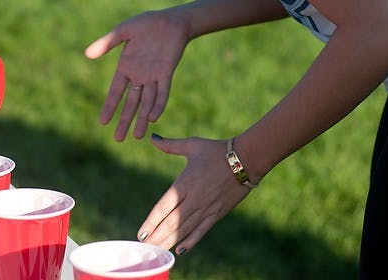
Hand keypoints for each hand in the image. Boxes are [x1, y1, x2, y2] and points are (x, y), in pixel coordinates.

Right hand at [85, 10, 190, 140]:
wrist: (172, 20)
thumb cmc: (147, 23)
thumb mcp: (123, 31)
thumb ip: (106, 43)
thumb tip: (87, 54)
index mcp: (126, 67)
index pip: (115, 92)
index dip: (109, 106)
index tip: (102, 122)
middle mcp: (139, 75)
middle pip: (130, 103)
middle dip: (124, 121)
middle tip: (118, 139)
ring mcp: (153, 76)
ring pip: (146, 102)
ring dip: (141, 119)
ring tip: (136, 136)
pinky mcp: (166, 73)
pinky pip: (162, 92)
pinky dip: (158, 105)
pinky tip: (152, 118)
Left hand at [137, 135, 251, 254]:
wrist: (246, 160)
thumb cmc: (217, 150)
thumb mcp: (192, 145)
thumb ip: (170, 145)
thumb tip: (152, 138)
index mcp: (184, 183)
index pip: (163, 208)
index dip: (151, 222)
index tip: (141, 233)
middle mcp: (193, 199)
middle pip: (171, 223)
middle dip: (157, 236)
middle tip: (144, 247)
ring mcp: (206, 208)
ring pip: (185, 230)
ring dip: (170, 241)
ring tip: (157, 250)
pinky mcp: (217, 213)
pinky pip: (202, 230)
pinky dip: (191, 241)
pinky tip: (180, 250)